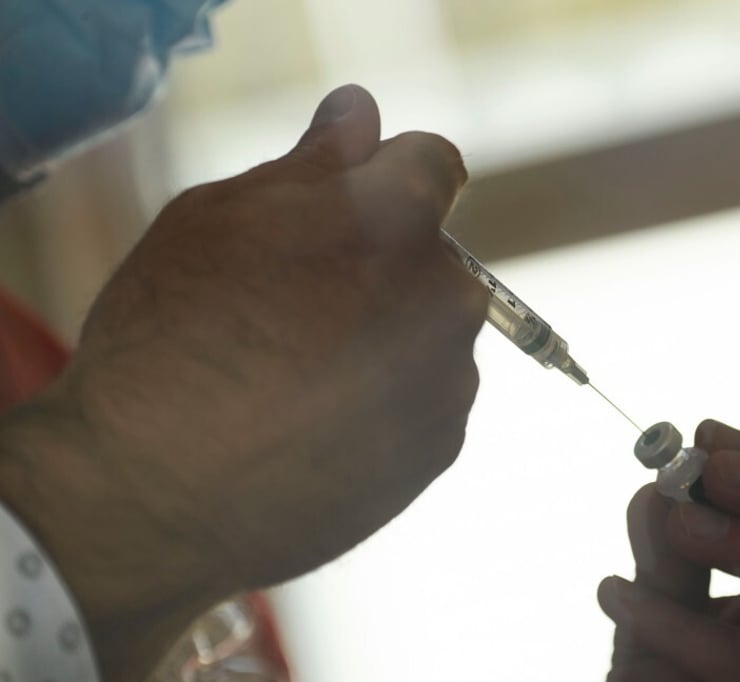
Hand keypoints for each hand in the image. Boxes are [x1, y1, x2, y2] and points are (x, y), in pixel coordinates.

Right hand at [0, 85, 486, 679]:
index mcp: (396, 217)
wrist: (157, 492)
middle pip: (430, 255)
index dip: (388, 173)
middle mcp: (446, 293)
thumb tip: (359, 113)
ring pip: (429, 330)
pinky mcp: (443, 444)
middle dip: (382, 264)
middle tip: (298, 304)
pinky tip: (318, 423)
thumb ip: (311, 161)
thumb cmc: (172, 341)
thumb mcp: (218, 219)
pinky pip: (426, 398)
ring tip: (299, 376)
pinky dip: (388, 402)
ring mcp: (451, 376)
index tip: (352, 202)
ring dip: (387, 337)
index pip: (433, 163)